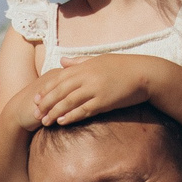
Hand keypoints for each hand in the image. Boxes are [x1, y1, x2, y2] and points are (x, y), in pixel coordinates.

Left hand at [30, 55, 161, 127]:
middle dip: (46, 103)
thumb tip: (62, 61)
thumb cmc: (123, 66)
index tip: (35, 99)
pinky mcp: (104, 100)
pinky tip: (62, 122)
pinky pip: (84, 110)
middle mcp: (87, 76)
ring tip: (45, 122)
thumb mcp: (99, 59)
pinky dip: (71, 116)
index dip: (46, 90)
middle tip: (35, 113)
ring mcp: (95, 88)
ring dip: (55, 112)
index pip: (59, 78)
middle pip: (60, 91)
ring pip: (69, 102)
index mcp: (85, 66)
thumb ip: (79, 61)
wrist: (146, 73)